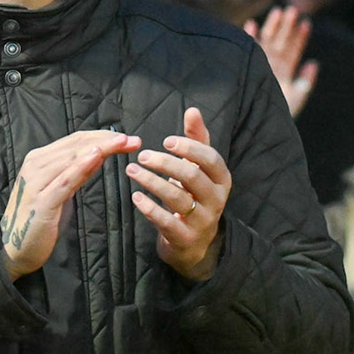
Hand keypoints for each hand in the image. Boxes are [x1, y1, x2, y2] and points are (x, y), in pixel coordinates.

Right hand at [1, 129, 140, 278]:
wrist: (14, 248)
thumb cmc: (39, 218)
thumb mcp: (61, 190)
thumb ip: (76, 172)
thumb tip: (99, 154)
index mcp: (39, 159)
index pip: (75, 141)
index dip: (102, 136)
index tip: (127, 138)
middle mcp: (35, 164)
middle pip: (76, 146)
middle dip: (106, 140)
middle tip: (133, 140)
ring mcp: (36, 182)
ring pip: (72, 158)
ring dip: (100, 148)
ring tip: (122, 143)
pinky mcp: (42, 201)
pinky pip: (65, 180)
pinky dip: (81, 166)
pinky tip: (97, 156)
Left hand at [128, 107, 230, 280]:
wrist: (194, 243)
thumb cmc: (195, 196)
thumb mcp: (200, 169)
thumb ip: (197, 139)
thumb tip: (193, 110)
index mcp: (221, 179)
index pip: (211, 159)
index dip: (189, 148)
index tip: (166, 140)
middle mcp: (216, 200)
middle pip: (192, 177)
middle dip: (166, 164)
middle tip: (143, 155)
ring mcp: (202, 221)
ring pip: (177, 198)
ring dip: (152, 182)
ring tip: (132, 170)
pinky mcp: (185, 237)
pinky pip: (166, 221)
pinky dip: (150, 208)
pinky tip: (135, 196)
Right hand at [245, 7, 316, 115]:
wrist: (257, 126)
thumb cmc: (278, 115)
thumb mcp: (296, 98)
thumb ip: (305, 81)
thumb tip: (313, 63)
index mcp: (285, 70)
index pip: (294, 50)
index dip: (300, 37)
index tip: (306, 23)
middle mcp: (272, 64)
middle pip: (281, 41)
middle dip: (287, 26)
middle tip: (292, 10)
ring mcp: (259, 62)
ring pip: (267, 40)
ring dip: (272, 26)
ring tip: (278, 11)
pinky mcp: (247, 65)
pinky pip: (248, 48)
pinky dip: (250, 36)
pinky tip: (252, 23)